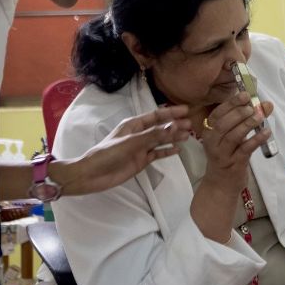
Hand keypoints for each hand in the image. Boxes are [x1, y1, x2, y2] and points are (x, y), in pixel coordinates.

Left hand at [57, 105, 190, 194]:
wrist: (93, 175)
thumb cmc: (108, 154)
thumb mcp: (131, 142)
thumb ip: (153, 135)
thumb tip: (174, 126)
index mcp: (133, 124)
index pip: (155, 116)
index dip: (170, 112)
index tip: (185, 110)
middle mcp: (138, 134)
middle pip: (160, 127)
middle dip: (175, 125)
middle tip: (191, 124)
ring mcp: (140, 148)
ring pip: (160, 140)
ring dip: (173, 138)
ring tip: (188, 136)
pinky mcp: (141, 161)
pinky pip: (157, 154)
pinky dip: (167, 152)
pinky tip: (177, 150)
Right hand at [199, 92, 273, 191]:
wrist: (221, 185)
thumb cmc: (227, 156)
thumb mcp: (233, 137)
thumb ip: (246, 120)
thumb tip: (266, 105)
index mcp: (209, 131)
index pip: (218, 113)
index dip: (231, 103)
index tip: (245, 94)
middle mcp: (212, 142)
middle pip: (223, 124)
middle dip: (239, 113)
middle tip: (254, 106)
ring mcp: (222, 154)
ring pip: (233, 136)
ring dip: (247, 124)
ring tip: (260, 116)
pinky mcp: (233, 164)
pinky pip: (245, 149)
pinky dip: (256, 139)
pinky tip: (266, 132)